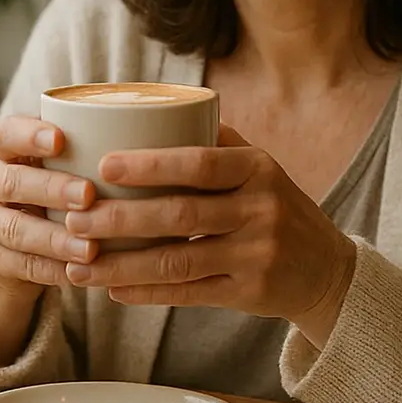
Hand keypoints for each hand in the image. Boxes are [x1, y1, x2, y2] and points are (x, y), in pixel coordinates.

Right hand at [0, 115, 99, 304]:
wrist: (25, 241)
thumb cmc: (61, 186)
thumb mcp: (70, 163)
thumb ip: (92, 150)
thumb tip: (157, 134)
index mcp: (3, 147)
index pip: (8, 133)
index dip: (31, 136)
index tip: (62, 140)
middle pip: (12, 183)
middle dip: (52, 189)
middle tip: (89, 196)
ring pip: (15, 230)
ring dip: (55, 239)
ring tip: (90, 247)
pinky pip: (19, 265)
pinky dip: (51, 270)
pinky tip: (78, 273)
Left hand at [61, 126, 356, 344]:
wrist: (327, 269)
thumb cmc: (276, 206)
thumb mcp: (260, 167)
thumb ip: (215, 141)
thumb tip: (152, 108)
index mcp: (258, 168)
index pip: (199, 163)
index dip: (150, 164)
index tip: (103, 164)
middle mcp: (261, 209)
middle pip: (180, 215)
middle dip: (120, 219)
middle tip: (75, 220)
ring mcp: (256, 254)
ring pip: (177, 261)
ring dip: (122, 265)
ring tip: (79, 264)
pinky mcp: (250, 293)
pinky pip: (188, 294)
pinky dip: (146, 293)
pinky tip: (113, 290)